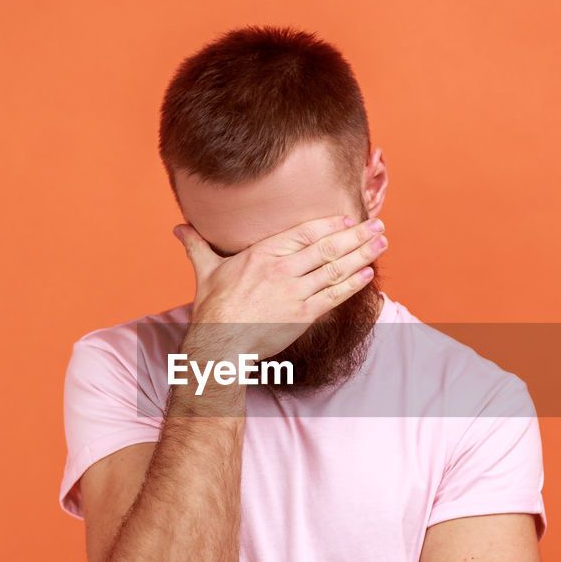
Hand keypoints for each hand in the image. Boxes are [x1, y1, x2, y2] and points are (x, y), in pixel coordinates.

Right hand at [173, 214, 386, 359]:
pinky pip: (334, 295)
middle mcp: (282, 269)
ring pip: (335, 268)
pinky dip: (353, 283)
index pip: (304, 232)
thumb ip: (197, 246)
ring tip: (381, 243)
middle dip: (356, 235)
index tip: (348, 218)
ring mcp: (294, 292)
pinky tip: (369, 273)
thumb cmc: (212, 308)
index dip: (330, 224)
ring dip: (362, 254)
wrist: (219, 343)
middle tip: (379, 225)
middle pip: (327, 247)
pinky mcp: (303, 315)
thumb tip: (178, 229)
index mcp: (262, 253)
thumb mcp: (206, 271)